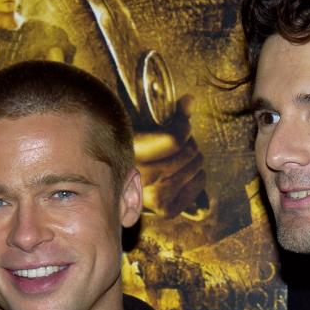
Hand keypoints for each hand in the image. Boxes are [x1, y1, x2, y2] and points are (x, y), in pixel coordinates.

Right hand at [134, 96, 207, 218]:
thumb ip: (166, 113)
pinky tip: (191, 173)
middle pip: (187, 154)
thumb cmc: (131, 147)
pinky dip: (197, 180)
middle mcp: (141, 176)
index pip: (175, 141)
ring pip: (192, 171)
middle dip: (190, 143)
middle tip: (183, 142)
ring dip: (195, 161)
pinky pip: (194, 191)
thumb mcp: (141, 125)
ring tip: (185, 156)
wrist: (111, 183)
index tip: (181, 122)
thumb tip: (190, 99)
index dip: (184, 127)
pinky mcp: (163, 209)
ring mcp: (152, 196)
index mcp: (130, 151)